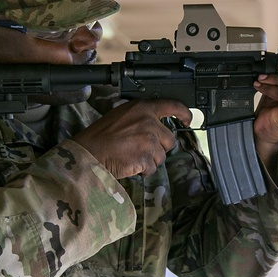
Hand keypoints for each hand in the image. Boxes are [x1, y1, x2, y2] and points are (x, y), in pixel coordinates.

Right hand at [71, 99, 192, 178]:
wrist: (88, 153)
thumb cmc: (100, 137)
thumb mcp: (121, 116)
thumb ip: (141, 118)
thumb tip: (155, 127)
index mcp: (143, 109)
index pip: (172, 106)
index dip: (184, 113)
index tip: (188, 120)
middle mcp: (149, 122)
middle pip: (170, 140)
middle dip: (159, 148)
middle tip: (140, 149)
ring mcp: (149, 140)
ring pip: (161, 156)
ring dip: (149, 160)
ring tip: (130, 156)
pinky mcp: (146, 157)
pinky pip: (152, 168)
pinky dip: (142, 170)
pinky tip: (129, 164)